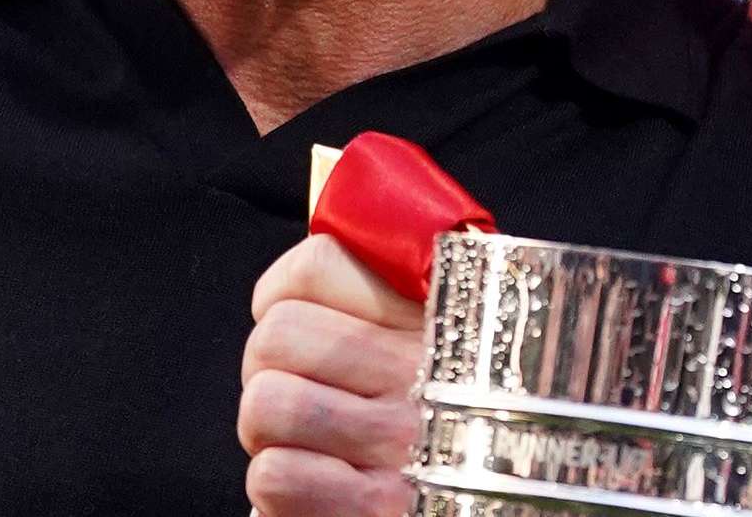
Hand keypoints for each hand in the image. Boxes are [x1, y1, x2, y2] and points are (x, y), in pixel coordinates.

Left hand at [239, 234, 422, 516]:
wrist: (484, 510)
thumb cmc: (446, 430)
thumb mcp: (439, 343)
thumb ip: (384, 299)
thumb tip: (312, 260)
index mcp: (436, 315)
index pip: (318, 266)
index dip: (281, 295)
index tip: (299, 323)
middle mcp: (422, 372)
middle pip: (276, 336)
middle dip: (267, 372)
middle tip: (299, 395)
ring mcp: (401, 443)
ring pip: (267, 404)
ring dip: (267, 434)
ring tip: (306, 443)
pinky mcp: (375, 508)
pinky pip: (274, 476)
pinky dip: (277, 486)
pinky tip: (318, 488)